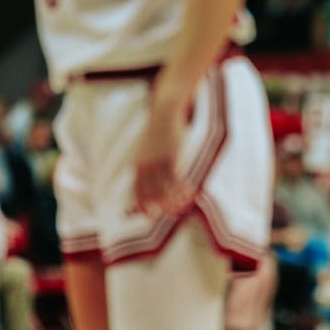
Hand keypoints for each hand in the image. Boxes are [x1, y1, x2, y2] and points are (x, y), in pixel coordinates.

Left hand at [132, 99, 193, 219]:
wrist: (165, 112)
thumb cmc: (158, 131)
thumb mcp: (147, 148)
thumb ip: (147, 164)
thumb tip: (151, 177)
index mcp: (137, 166)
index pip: (138, 194)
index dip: (146, 207)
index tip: (154, 217)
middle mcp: (145, 167)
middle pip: (152, 196)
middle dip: (164, 208)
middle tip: (175, 214)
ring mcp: (158, 163)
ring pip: (166, 191)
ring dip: (176, 201)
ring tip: (186, 205)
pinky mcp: (171, 158)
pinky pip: (177, 182)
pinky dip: (184, 191)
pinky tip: (192, 194)